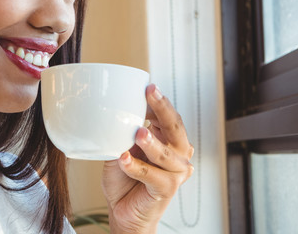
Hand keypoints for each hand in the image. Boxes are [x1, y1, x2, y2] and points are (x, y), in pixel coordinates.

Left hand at [101, 84, 193, 232]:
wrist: (123, 210)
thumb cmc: (125, 177)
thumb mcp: (124, 146)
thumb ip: (126, 131)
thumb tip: (118, 107)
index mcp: (171, 141)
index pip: (170, 117)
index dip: (159, 102)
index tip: (147, 87)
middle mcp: (179, 155)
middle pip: (176, 128)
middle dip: (163, 108)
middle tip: (150, 93)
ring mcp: (175, 174)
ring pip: (166, 154)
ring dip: (151, 142)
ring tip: (138, 132)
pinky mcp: (166, 190)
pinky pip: (151, 176)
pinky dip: (136, 166)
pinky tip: (123, 158)